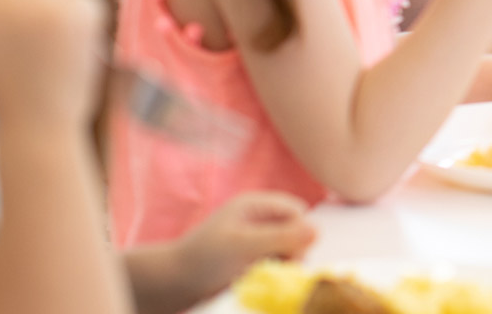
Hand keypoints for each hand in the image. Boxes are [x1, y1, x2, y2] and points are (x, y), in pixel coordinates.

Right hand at [0, 0, 107, 128]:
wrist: (37, 122)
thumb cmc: (18, 87)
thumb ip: (0, 3)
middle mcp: (3, 0)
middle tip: (63, 12)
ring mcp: (38, 4)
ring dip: (74, 1)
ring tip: (66, 37)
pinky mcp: (71, 14)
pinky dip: (91, 19)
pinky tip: (79, 46)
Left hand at [172, 191, 316, 303]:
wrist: (173, 285)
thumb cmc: (203, 260)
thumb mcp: (243, 245)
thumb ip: (280, 237)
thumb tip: (317, 231)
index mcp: (255, 205)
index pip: (297, 211)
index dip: (300, 232)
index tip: (292, 254)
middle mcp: (259, 219)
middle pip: (297, 231)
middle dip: (294, 250)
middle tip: (278, 268)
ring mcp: (257, 240)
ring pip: (291, 249)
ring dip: (285, 265)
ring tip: (265, 276)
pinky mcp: (254, 259)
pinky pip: (279, 263)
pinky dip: (276, 273)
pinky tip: (261, 280)